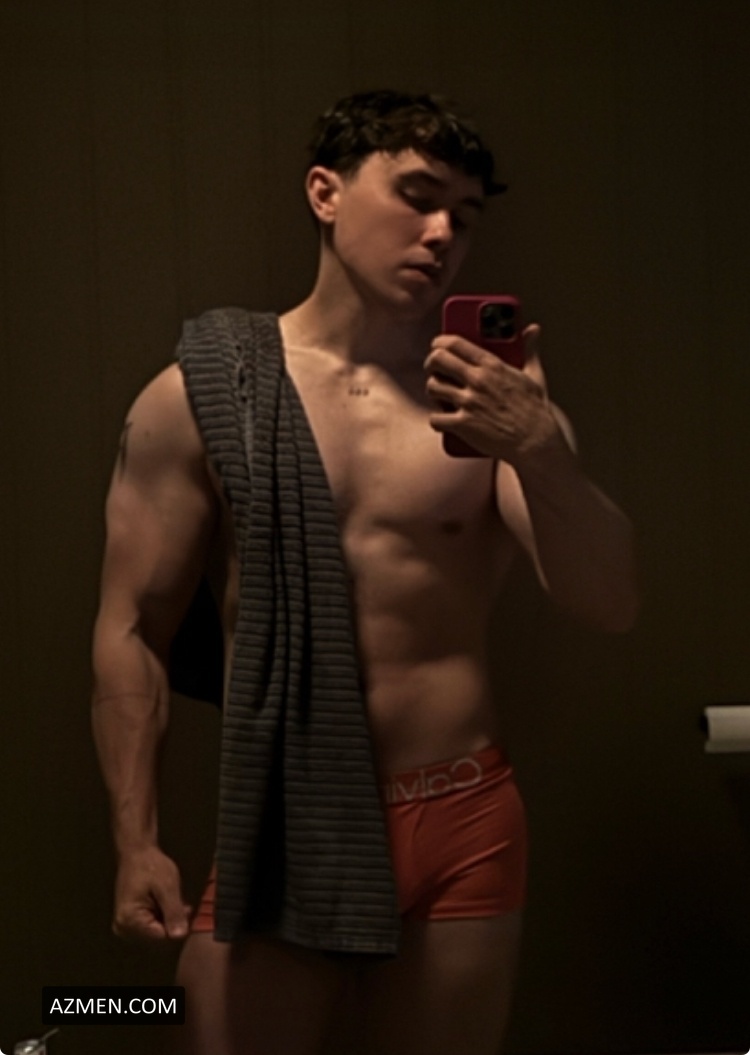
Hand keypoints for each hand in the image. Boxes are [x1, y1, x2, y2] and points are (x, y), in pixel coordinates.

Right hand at [113, 846, 190, 940]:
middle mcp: (123, 928)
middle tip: (184, 905)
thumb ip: (173, 912)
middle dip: (173, 922)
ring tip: (177, 902)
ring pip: (156, 932)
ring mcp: (125, 926)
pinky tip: (168, 904)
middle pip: (157, 937)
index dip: (177, 925)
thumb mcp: (167, 887)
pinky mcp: (129, 921)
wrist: (137, 852)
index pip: (160, 937)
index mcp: (129, 920)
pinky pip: (150, 927)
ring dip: (169, 920)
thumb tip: (180, 936)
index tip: (186, 910)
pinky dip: (162, 917)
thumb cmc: (151, 866)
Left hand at [424, 324, 560, 462]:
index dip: (440, 342)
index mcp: (493, 365)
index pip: (455, 343)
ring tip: (440, 394)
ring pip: (432, 387)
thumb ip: (530, 349)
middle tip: (433, 369)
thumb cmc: (535, 410)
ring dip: (433, 390)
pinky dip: (437, 420)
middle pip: (438, 360)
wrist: (535, 442)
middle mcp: (478, 380)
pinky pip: (436, 418)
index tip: (437, 345)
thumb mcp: (534, 375)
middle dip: (431, 363)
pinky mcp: (463, 425)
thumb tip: (533, 329)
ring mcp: (469, 403)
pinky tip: (443, 420)